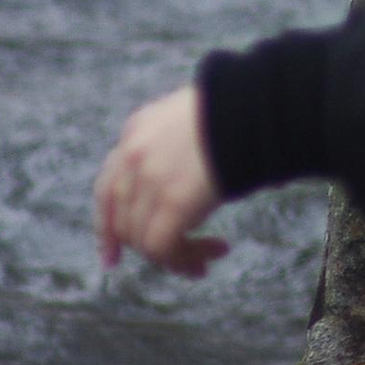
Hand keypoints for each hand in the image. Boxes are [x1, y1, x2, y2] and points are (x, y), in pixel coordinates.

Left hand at [94, 86, 227, 277]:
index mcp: (138, 129)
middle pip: (123, 220)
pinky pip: (163, 248)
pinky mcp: (173, 201)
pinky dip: (184, 261)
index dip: (108, 226)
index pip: (108, 186)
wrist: (255, 104)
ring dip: (176, 257)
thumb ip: (177, 151)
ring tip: (208, 259)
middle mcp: (133, 154)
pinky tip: (213, 254)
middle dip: (147, 249)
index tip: (112, 257)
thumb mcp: (194, 122)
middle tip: (185, 260)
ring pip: (143, 240)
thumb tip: (188, 188)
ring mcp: (149, 178)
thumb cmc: (241, 111)